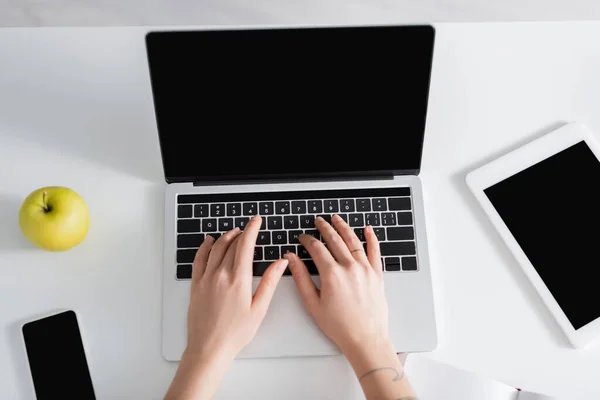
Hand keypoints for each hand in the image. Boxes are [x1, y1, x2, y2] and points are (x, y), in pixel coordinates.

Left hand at [186, 215, 288, 360]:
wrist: (208, 348)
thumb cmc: (235, 333)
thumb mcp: (259, 309)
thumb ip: (269, 282)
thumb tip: (280, 263)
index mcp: (238, 280)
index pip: (245, 245)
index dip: (252, 229)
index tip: (256, 220)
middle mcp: (220, 275)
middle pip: (231, 244)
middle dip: (241, 232)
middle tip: (248, 228)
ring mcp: (205, 279)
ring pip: (215, 248)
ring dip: (225, 237)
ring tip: (233, 232)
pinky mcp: (195, 285)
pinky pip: (199, 259)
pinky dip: (204, 247)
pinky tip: (208, 242)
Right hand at [284, 215, 388, 353]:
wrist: (365, 338)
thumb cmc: (339, 326)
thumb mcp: (313, 303)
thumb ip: (301, 278)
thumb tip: (291, 259)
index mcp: (332, 274)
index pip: (317, 248)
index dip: (307, 240)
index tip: (303, 238)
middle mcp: (350, 268)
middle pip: (335, 240)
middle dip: (324, 228)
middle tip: (318, 221)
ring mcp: (365, 270)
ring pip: (353, 241)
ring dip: (343, 227)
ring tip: (336, 219)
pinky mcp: (377, 275)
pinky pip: (375, 251)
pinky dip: (371, 238)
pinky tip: (368, 229)